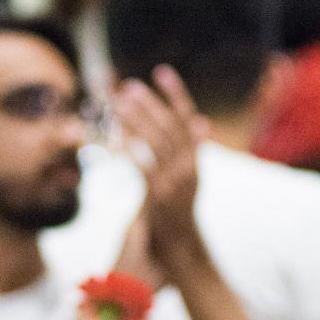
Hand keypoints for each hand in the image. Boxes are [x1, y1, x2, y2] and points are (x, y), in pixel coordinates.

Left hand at [113, 66, 210, 277]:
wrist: (182, 247)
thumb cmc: (181, 210)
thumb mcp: (191, 178)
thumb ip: (193, 149)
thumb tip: (201, 122)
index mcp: (195, 161)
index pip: (187, 119)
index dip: (176, 94)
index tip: (162, 72)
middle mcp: (188, 168)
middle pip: (168, 127)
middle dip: (148, 105)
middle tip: (127, 87)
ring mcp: (174, 182)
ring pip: (155, 143)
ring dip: (136, 120)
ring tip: (118, 102)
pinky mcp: (159, 196)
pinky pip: (144, 166)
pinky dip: (132, 149)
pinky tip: (118, 135)